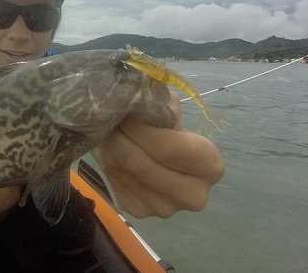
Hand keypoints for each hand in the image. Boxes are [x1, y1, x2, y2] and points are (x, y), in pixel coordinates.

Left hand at [92, 91, 223, 217]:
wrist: (147, 145)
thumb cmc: (162, 124)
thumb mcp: (167, 106)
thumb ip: (160, 105)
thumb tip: (141, 106)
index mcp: (210, 166)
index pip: (170, 149)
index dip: (141, 128)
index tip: (125, 112)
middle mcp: (194, 195)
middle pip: (144, 165)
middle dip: (121, 138)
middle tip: (109, 120)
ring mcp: (167, 209)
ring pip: (126, 174)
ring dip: (110, 148)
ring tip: (107, 129)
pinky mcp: (141, 212)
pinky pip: (117, 184)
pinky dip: (108, 162)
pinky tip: (110, 149)